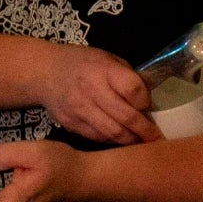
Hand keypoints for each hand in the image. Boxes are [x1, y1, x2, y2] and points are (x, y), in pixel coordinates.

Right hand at [37, 44, 156, 143]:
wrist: (45, 72)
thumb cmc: (84, 64)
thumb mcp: (108, 59)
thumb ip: (128, 77)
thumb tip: (150, 100)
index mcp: (103, 69)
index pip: (133, 89)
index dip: (145, 101)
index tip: (149, 107)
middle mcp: (91, 90)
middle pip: (125, 116)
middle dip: (146, 130)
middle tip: (157, 138)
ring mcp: (79, 110)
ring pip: (113, 133)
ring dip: (132, 140)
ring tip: (143, 142)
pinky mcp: (72, 125)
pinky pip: (99, 138)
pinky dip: (113, 140)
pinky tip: (122, 139)